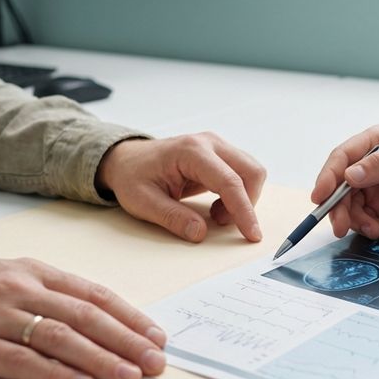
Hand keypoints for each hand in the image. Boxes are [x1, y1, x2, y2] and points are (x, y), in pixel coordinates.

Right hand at [0, 258, 167, 378]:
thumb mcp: (7, 276)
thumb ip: (49, 294)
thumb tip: (98, 320)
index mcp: (34, 272)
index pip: (94, 295)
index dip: (130, 317)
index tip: (156, 336)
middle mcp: (21, 289)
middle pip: (86, 317)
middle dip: (127, 341)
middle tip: (156, 362)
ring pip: (61, 338)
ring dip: (101, 359)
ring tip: (129, 377)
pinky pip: (22, 361)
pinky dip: (55, 374)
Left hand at [96, 133, 265, 242]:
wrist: (126, 160)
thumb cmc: (133, 176)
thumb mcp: (143, 202)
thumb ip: (172, 218)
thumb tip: (199, 233)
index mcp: (191, 151)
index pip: (229, 181)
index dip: (244, 210)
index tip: (251, 234)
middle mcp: (209, 144)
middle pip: (251, 171)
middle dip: (247, 203)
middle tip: (222, 222)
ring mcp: (217, 147)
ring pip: (251, 172)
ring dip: (243, 199)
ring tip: (216, 214)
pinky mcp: (220, 156)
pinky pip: (243, 175)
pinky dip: (237, 195)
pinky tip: (217, 206)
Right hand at [312, 125, 378, 239]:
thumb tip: (349, 175)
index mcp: (376, 142)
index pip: (343, 157)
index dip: (328, 177)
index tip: (320, 197)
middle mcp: (370, 165)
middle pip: (340, 187)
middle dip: (338, 208)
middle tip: (340, 227)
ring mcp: (374, 188)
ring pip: (349, 207)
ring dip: (357, 222)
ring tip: (377, 230)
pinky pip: (364, 221)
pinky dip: (372, 229)